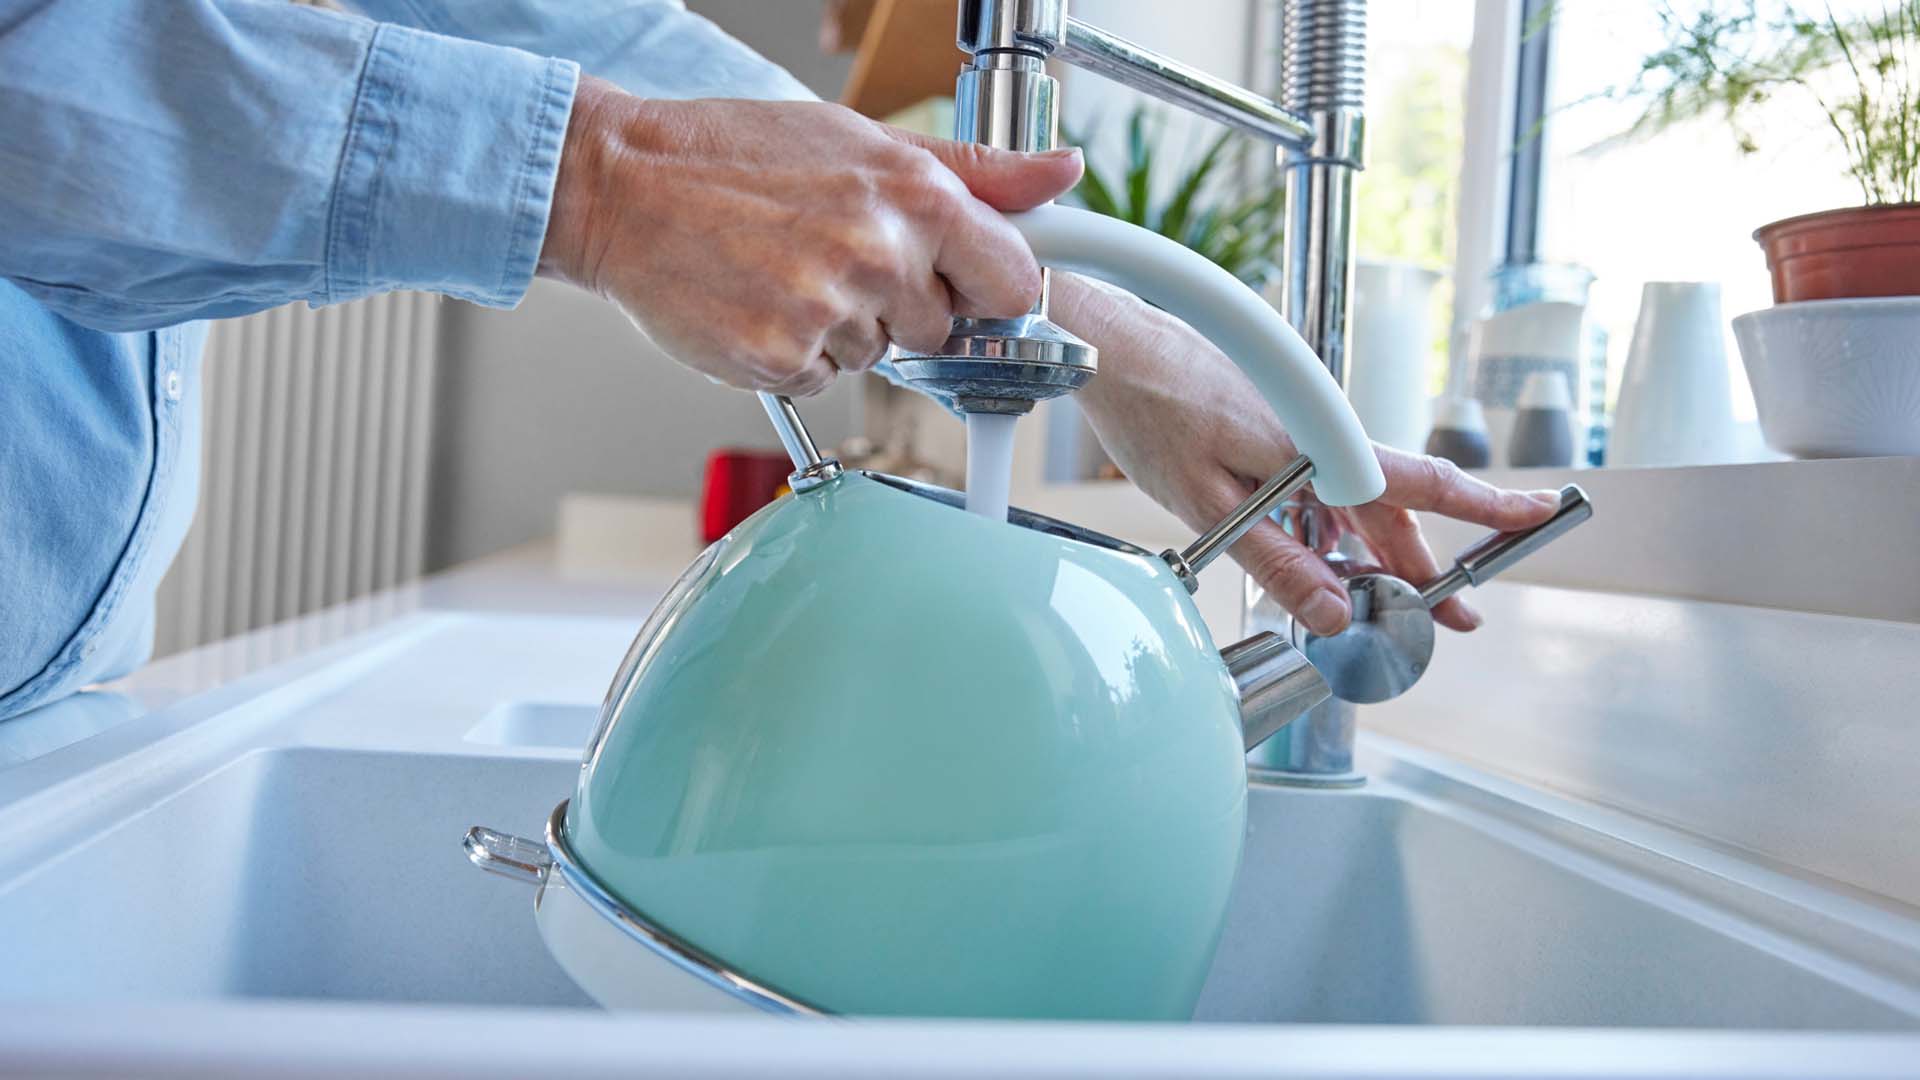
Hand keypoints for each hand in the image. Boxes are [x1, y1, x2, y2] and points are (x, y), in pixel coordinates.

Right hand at [538, 78, 1082, 395]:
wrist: (624, 186)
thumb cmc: (736, 157)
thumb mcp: (864, 140)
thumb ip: (976, 170)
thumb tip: (1065, 170)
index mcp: (915, 196)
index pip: (1012, 280)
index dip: (983, 287)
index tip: (954, 280)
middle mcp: (880, 255)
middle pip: (940, 327)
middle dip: (899, 304)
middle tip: (831, 256)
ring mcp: (831, 313)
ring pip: (878, 355)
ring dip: (841, 328)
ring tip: (784, 272)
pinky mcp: (782, 358)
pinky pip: (823, 378)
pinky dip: (795, 353)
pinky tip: (759, 304)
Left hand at [1052, 274, 1561, 636]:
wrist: (1107, 346)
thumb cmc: (1150, 409)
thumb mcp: (1208, 503)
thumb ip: (1276, 561)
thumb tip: (1335, 615)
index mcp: (1318, 448)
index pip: (1420, 485)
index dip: (1485, 507)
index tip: (1540, 515)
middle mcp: (1319, 435)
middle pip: (1393, 508)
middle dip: (1429, 564)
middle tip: (1463, 614)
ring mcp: (1297, 431)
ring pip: (1353, 502)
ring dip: (1374, 552)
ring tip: (1390, 604)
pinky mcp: (1270, 430)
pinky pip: (1320, 487)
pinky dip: (1330, 528)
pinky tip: (1322, 560)